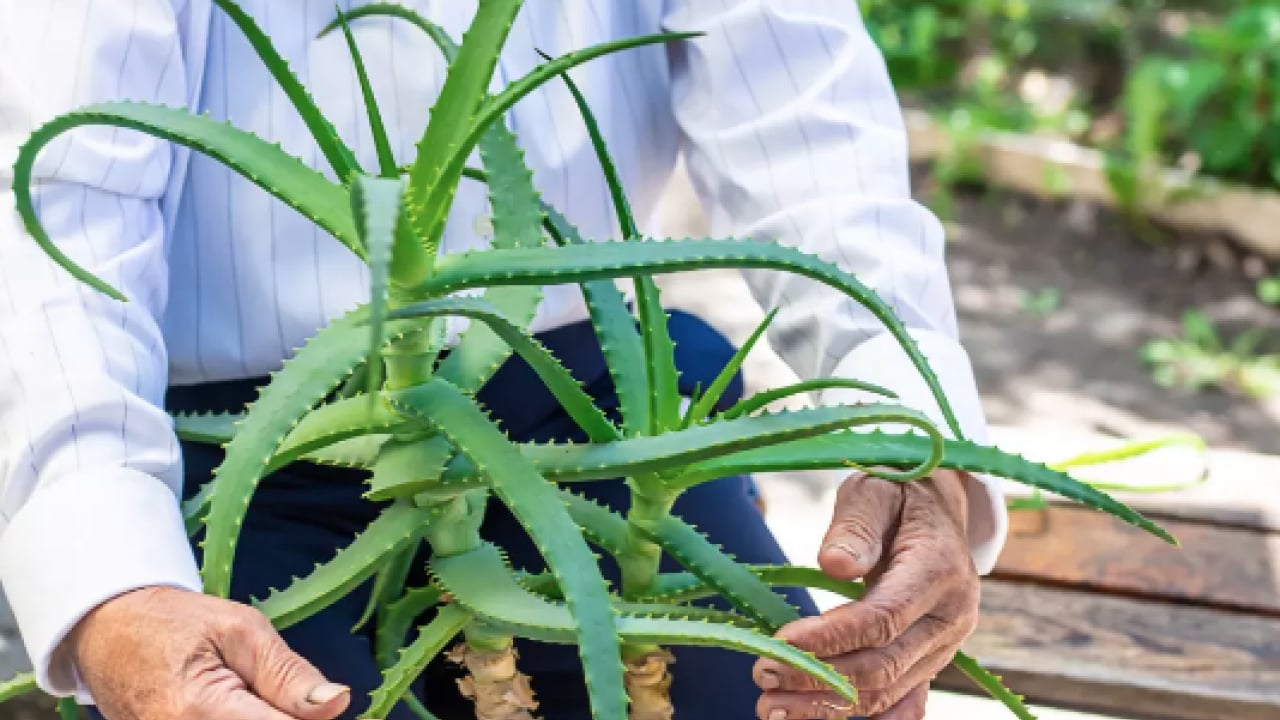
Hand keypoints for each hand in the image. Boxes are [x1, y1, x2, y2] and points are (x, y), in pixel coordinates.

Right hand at [65, 586, 350, 719]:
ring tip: (250, 694)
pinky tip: (237, 706)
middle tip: (280, 693)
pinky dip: (242, 718)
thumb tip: (340, 702)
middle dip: (286, 718)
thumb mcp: (242, 631)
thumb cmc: (177, 623)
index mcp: (199, 710)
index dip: (310, 718)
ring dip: (263, 718)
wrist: (107, 631)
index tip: (324, 706)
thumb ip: (288, 675)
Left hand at [752, 469, 979, 719]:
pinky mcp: (931, 660)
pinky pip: (902, 701)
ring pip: (888, 691)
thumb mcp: (875, 491)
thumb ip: (856, 526)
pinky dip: (864, 717)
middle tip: (763, 678)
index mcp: (940, 569)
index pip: (882, 618)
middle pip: (884, 665)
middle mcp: (951, 616)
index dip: (830, 638)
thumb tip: (833, 565)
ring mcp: (945, 645)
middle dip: (820, 678)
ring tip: (773, 709)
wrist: (936, 509)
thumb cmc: (897, 493)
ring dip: (830, 708)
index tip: (779, 645)